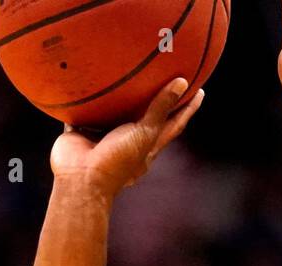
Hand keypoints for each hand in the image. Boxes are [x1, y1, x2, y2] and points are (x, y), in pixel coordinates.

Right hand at [50, 78, 205, 199]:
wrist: (82, 178)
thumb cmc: (117, 160)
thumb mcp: (144, 134)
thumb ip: (160, 109)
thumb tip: (182, 83)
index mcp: (148, 145)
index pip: (174, 124)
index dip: (187, 108)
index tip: (199, 90)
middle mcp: (129, 140)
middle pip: (147, 116)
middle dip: (155, 98)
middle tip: (165, 74)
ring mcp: (106, 136)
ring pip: (116, 112)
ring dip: (121, 96)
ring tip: (127, 70)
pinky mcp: (83, 131)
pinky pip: (86, 111)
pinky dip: (87, 99)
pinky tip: (86, 80)